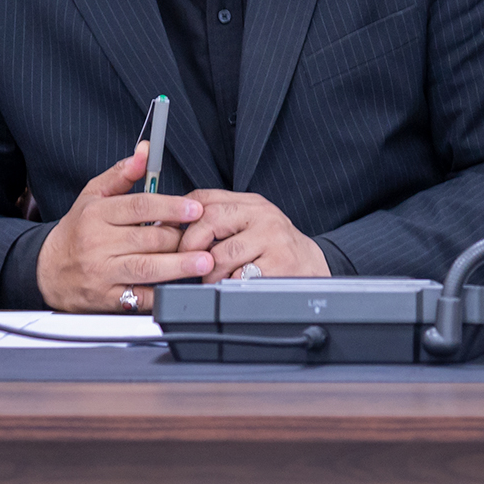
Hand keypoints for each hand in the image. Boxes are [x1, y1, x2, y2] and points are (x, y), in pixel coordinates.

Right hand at [36, 142, 214, 311]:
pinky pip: (138, 297)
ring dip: (178, 266)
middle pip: (148, 238)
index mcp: (96, 214)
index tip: (195, 208)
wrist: (46, 270)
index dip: (171, 207)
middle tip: (203, 237)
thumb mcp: (92, 196)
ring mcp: (101, 272)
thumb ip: (121, 174)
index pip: (139, 206)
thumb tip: (145, 152)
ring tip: (204, 262)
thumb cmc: (76, 232)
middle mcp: (97, 243)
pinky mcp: (105, 298)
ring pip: (146, 268)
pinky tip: (179, 287)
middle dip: (179, 238)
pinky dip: (160, 294)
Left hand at [178, 189, 331, 282]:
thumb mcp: (250, 225)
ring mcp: (273, 239)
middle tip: (188, 262)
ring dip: (210, 274)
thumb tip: (171, 229)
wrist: (314, 267)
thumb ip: (219, 222)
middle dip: (190, 246)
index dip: (179, 216)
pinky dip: (231, 285)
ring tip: (215, 279)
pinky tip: (236, 284)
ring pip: (221, 255)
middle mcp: (262, 215)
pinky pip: (239, 277)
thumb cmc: (276, 249)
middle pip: (210, 219)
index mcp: (250, 203)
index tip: (169, 233)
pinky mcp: (279, 264)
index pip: (204, 198)